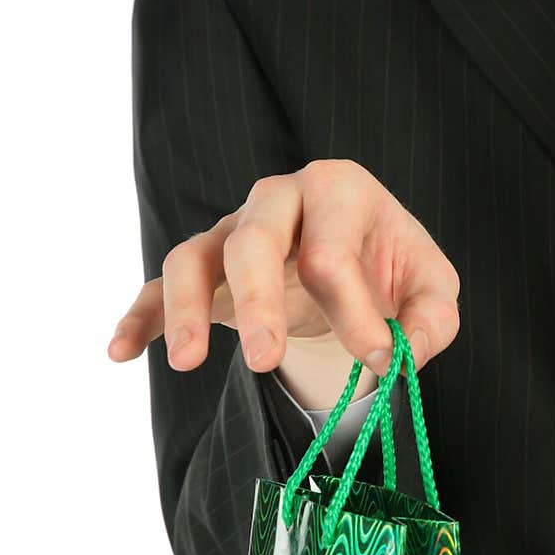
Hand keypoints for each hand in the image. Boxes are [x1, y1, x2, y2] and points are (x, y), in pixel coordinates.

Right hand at [108, 159, 460, 376]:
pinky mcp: (206, 268)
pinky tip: (121, 352)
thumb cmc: (393, 266)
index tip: (378, 362)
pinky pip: (158, 286)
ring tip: (188, 363)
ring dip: (185, 308)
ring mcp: (232, 231)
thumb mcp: (432, 287)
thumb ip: (432, 319)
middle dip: (259, 302)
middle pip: (252, 240)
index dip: (353, 312)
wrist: (360, 255)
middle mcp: (276, 199)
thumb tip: (404, 354)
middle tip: (267, 362)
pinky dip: (139, 316)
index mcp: (337, 190)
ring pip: (192, 257)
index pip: (332, 253)